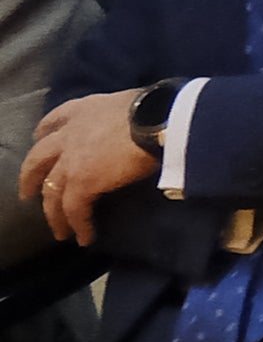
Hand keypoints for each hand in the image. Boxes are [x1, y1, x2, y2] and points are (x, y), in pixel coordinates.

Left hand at [22, 91, 151, 242]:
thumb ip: (121, 116)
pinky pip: (73, 209)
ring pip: (51, 191)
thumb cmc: (154, 109)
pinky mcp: (81, 182)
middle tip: (27, 193)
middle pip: (38, 159)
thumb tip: (139, 127)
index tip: (39, 137)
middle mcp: (68, 135)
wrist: (156, 120)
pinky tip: (83, 237)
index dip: (44, 132)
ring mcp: (71, 160)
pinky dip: (77, 225)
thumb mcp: (129, 104)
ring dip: (53, 213)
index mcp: (82, 111)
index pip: (54, 120)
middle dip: (30, 177)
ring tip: (59, 231)